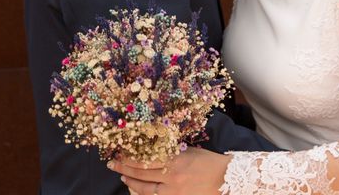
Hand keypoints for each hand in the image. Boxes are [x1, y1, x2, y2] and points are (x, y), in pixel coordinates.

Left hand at [108, 147, 231, 194]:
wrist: (226, 180)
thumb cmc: (210, 162)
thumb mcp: (191, 151)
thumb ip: (173, 151)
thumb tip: (155, 148)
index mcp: (176, 159)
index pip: (147, 157)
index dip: (131, 155)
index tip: (121, 151)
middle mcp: (172, 175)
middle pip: (142, 171)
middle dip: (125, 167)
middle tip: (112, 163)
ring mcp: (173, 190)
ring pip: (145, 187)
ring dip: (131, 181)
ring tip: (122, 176)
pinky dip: (144, 192)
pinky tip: (136, 189)